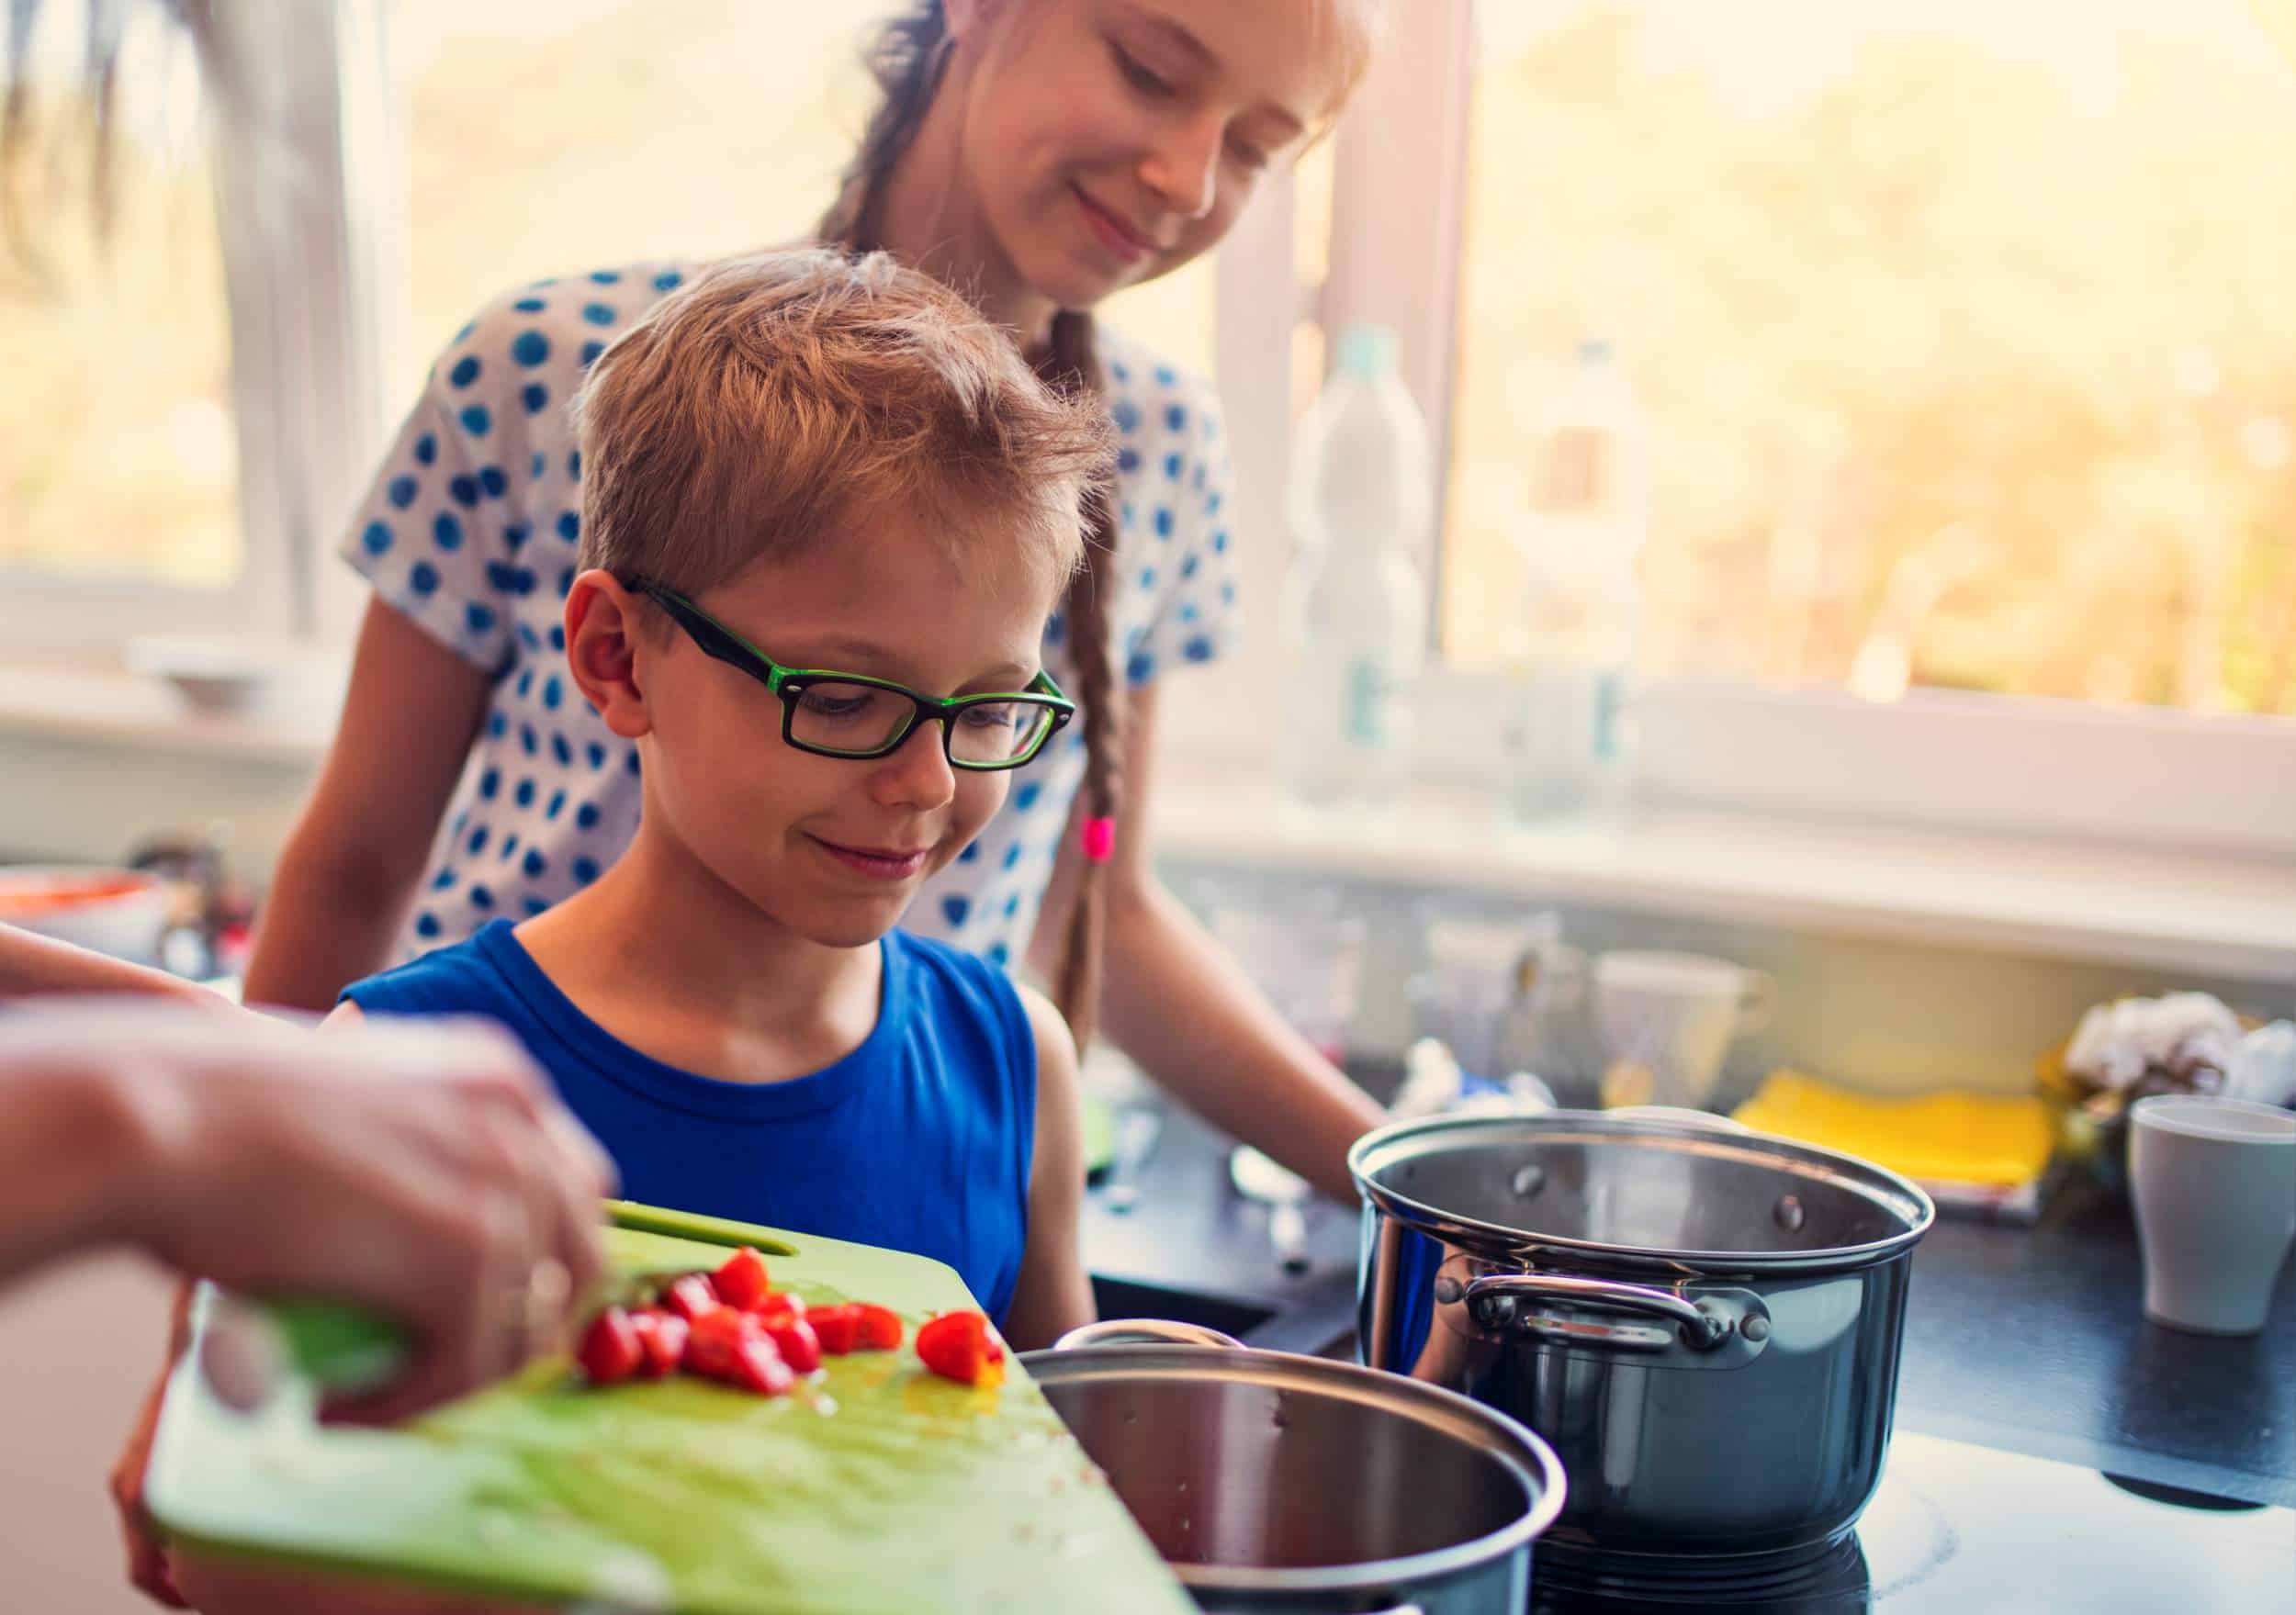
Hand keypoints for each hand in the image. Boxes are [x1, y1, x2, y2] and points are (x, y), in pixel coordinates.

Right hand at [102, 1007, 619, 1421]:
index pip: (566, 1188)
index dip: (534, 1260)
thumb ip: (407, 1155)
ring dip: (456, 1382)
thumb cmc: (211, 1112)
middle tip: (437, 1370)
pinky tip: (336, 1412)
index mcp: (498, 1079)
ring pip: (526, 1328)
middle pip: (577, 1257)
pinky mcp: (465, 1260)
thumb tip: (410, 1238)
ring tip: (368, 1399)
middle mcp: (520, 1125)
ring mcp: (503, 1190)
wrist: (162, 1116)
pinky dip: (409, 1407)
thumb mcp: (352, 1109)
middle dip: (521, 1325)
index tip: (472, 1313)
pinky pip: (466, 1366)